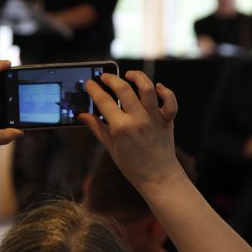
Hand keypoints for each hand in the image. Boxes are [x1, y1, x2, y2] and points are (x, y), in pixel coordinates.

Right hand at [79, 71, 179, 192]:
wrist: (158, 177)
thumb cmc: (132, 165)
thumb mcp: (110, 148)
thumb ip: (97, 128)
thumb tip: (82, 115)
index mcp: (121, 128)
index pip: (103, 101)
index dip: (94, 89)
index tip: (89, 83)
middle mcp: (138, 120)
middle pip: (124, 89)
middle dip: (111, 79)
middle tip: (104, 77)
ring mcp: (154, 119)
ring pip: (147, 88)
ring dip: (137, 77)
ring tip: (128, 75)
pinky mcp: (167, 120)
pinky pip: (170, 101)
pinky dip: (165, 91)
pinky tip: (157, 87)